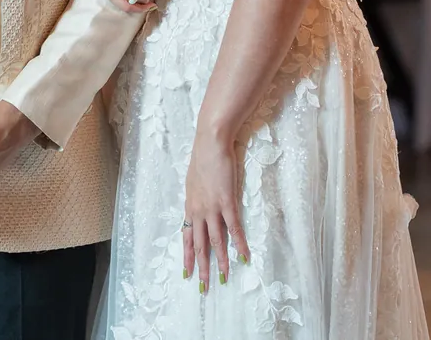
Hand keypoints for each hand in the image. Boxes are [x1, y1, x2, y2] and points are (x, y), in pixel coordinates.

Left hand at [182, 128, 249, 291]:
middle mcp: (198, 211)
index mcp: (190, 206)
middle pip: (198, 244)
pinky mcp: (227, 202)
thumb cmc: (203, 158)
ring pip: (215, 241)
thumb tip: (197, 208)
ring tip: (222, 278)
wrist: (210, 143)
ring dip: (220, 261)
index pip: (186, 236)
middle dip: (200, 267)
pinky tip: (244, 257)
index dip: (187, 256)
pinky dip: (240, 244)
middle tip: (202, 287)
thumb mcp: (194, 182)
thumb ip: (196, 197)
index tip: (187, 273)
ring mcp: (212, 208)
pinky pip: (234, 228)